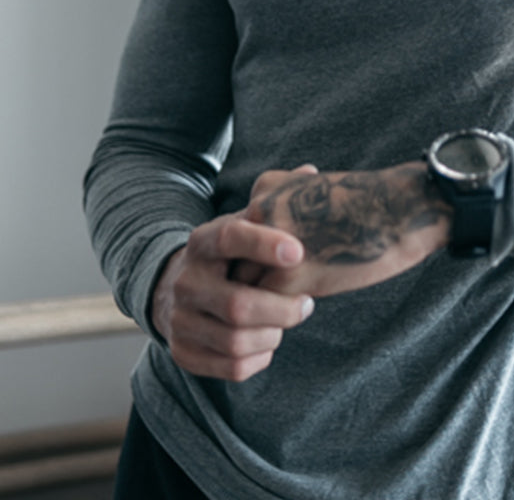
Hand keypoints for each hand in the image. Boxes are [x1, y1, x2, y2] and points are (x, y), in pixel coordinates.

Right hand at [151, 212, 313, 380]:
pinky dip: (260, 358)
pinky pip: (231, 368)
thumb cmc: (229, 253)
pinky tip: (269, 340)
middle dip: (282, 309)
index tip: (299, 252)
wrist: (176, 289)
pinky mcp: (183, 352)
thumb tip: (311, 171)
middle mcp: (185, 281)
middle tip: (307, 304)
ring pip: (236, 341)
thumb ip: (274, 201)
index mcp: (202, 241)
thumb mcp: (243, 223)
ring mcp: (180, 320)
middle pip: (238, 305)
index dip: (265, 244)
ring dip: (273, 334)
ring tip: (287, 321)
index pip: (230, 238)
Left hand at [243, 161, 451, 297]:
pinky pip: (266, 309)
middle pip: (232, 263)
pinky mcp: (291, 277)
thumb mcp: (314, 187)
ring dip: (257, 307)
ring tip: (275, 314)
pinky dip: (277, 318)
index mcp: (264, 191)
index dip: (248, 258)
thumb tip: (268, 242)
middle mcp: (260, 215)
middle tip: (255, 302)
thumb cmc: (366, 201)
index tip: (260, 270)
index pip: (234, 237)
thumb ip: (283, 207)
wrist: (399, 209)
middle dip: (245, 283)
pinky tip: (297, 313)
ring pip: (243, 290)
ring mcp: (271, 247)